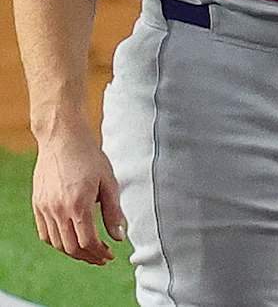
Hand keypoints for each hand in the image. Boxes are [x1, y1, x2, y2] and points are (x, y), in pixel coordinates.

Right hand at [33, 128, 126, 264]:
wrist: (62, 139)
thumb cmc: (89, 157)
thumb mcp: (109, 182)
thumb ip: (113, 212)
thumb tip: (119, 237)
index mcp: (78, 205)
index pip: (88, 242)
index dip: (99, 253)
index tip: (110, 256)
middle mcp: (58, 210)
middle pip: (71, 247)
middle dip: (88, 257)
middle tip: (102, 259)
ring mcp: (45, 208)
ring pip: (57, 243)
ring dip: (73, 252)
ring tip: (89, 252)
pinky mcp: (37, 205)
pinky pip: (44, 233)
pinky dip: (57, 243)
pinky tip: (70, 241)